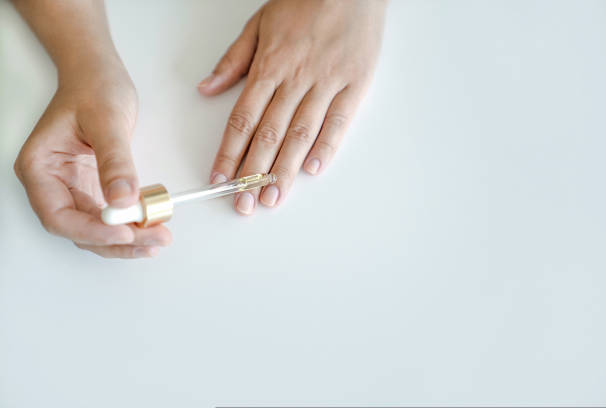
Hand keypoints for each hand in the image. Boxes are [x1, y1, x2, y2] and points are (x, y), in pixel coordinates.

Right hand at [14, 63, 171, 257]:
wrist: (99, 74)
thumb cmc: (93, 88)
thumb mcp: (107, 121)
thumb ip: (115, 162)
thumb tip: (123, 199)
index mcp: (40, 167)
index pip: (58, 215)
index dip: (91, 231)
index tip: (124, 232)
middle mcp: (53, 183)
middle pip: (78, 229)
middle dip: (117, 240)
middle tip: (154, 240)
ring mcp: (74, 188)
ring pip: (96, 229)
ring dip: (128, 239)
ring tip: (159, 237)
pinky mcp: (94, 188)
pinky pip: (110, 217)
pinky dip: (131, 226)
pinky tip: (152, 228)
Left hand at [198, 0, 386, 214]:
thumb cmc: (304, 2)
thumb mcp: (259, 24)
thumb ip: (232, 61)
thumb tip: (206, 89)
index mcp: (269, 65)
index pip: (243, 118)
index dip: (229, 151)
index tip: (219, 178)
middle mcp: (296, 78)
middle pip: (269, 133)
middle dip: (253, 173)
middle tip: (243, 203)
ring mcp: (327, 83)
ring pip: (301, 133)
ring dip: (285, 170)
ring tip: (272, 197)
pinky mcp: (355, 84)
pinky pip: (339, 121)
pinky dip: (326, 146)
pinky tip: (313, 169)